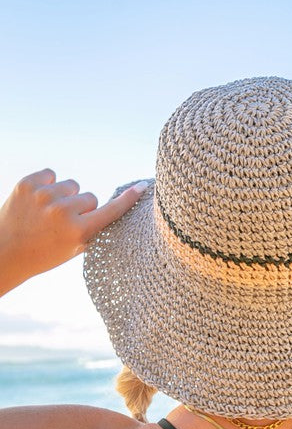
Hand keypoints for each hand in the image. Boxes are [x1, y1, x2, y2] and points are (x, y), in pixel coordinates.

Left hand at [0, 168, 146, 294]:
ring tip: (48, 212)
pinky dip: (47, 185)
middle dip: (82, 207)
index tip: (142, 187)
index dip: (127, 199)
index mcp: (77, 232)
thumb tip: (112, 206)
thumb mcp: (74, 249)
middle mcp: (63, 212)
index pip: (110, 211)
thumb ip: (93, 229)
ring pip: (72, 185)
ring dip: (65, 195)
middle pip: (90, 197)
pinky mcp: (28, 183)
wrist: (6, 252)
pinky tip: (37, 201)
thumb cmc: (44, 253)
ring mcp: (44, 195)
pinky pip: (51, 175)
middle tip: (63, 223)